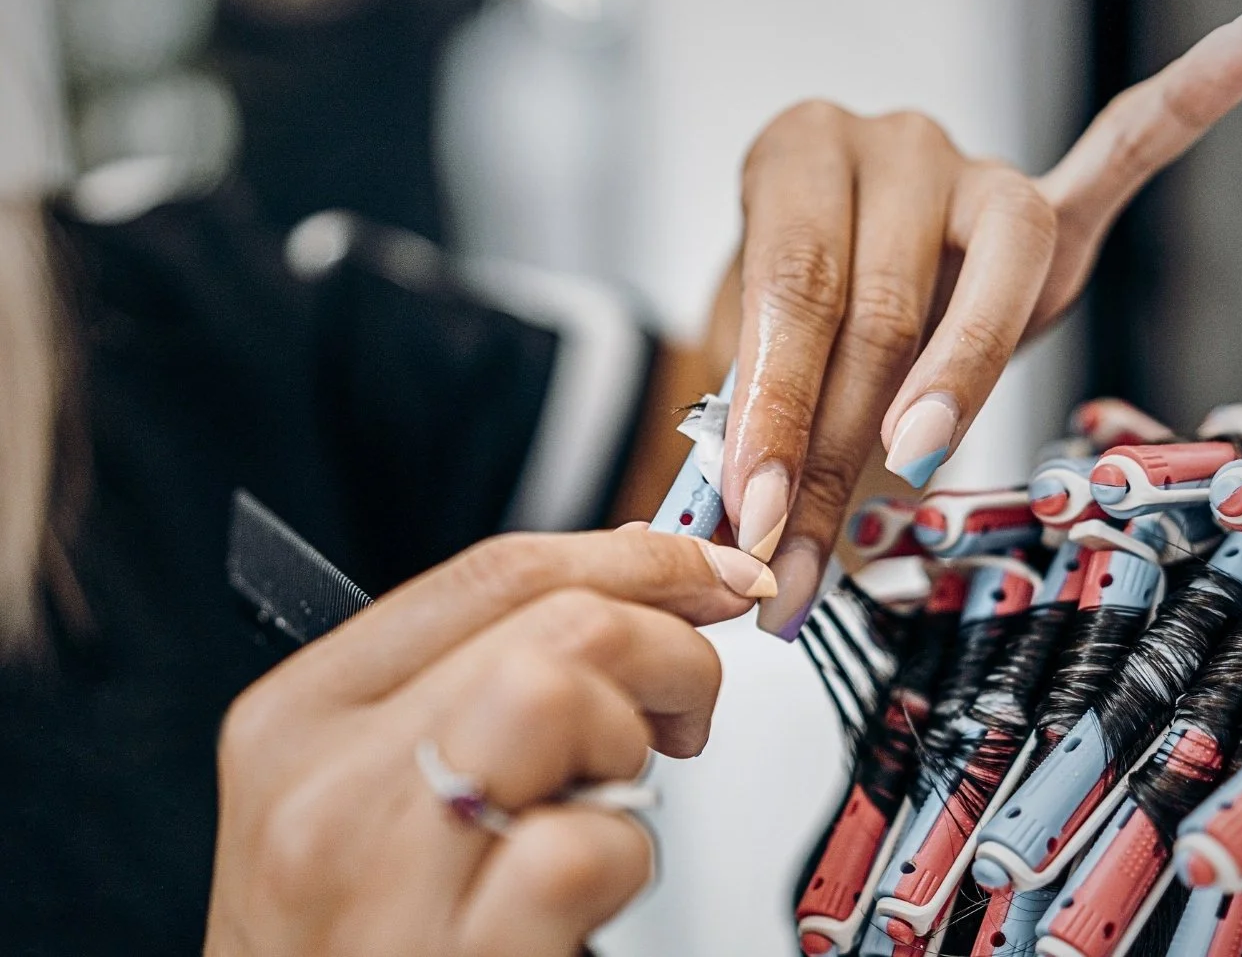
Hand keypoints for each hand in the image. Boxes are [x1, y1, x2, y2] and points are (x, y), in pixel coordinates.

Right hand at [203, 529, 772, 956]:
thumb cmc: (363, 938)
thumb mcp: (374, 789)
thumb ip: (471, 682)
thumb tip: (629, 580)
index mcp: (298, 719)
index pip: (492, 573)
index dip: (633, 556)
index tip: (708, 571)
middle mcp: (324, 790)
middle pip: (550, 624)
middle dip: (663, 648)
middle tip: (681, 708)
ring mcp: (382, 881)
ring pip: (556, 697)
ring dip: (627, 747)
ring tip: (606, 802)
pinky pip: (584, 846)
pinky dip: (625, 860)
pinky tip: (591, 894)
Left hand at [715, 9, 1241, 635]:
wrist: (833, 281)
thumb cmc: (797, 319)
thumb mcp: (755, 359)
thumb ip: (768, 427)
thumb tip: (763, 539)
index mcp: (794, 160)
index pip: (791, 288)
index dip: (777, 408)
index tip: (759, 511)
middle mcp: (888, 147)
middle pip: (882, 298)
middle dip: (839, 440)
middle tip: (805, 540)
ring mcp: (973, 169)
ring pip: (990, 275)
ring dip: (953, 384)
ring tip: (917, 451)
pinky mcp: (1047, 205)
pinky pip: (1120, 153)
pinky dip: (1177, 113)